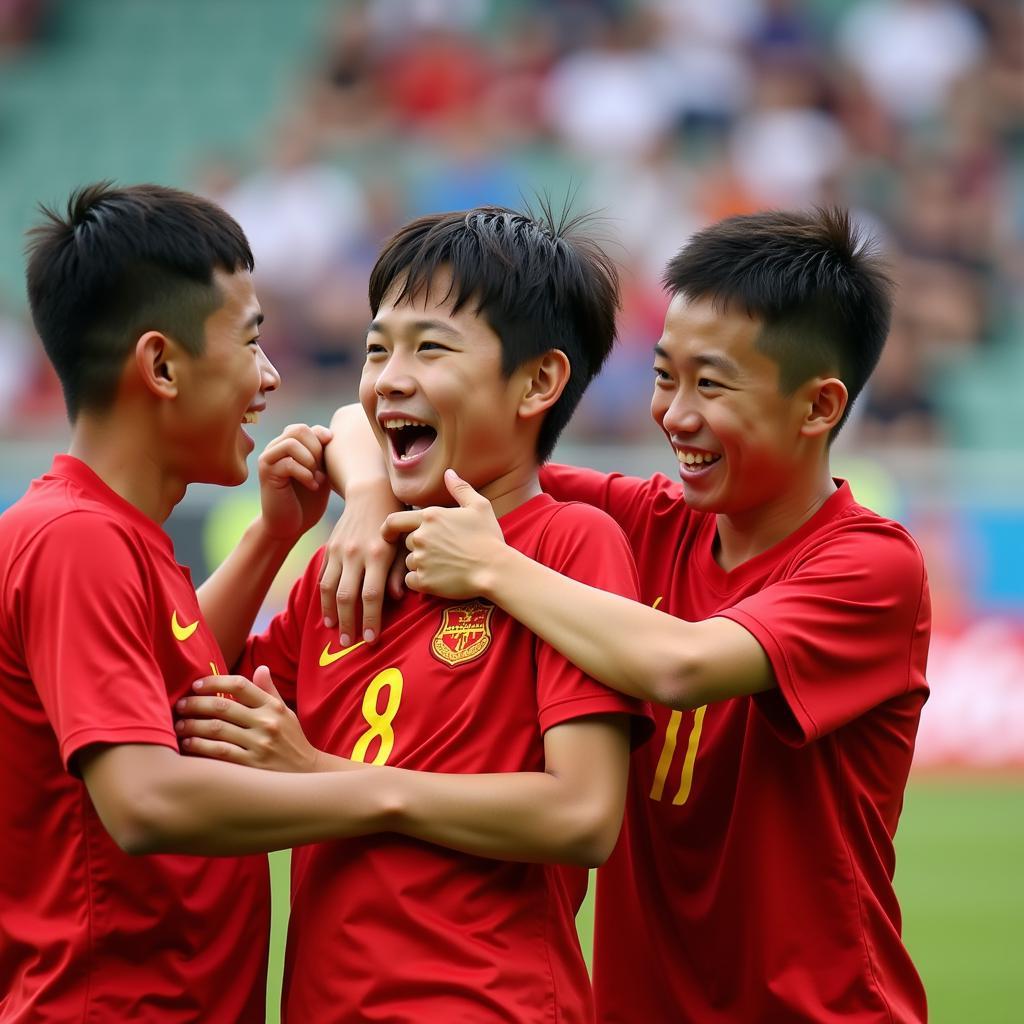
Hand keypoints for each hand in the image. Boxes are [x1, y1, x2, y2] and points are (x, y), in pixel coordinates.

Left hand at [175, 666, 320, 771]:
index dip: (215, 682)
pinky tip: (188, 744)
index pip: (240, 685)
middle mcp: (267, 722)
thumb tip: (260, 668)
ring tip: (179, 725)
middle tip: (180, 704)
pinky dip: (200, 746)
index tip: (197, 685)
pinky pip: (219, 752)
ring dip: (192, 725)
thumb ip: (270, 691)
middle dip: (196, 703)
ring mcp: (259, 744)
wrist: (307, 774)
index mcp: (273, 706)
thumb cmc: (291, 741)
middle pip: (223, 706)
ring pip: (216, 729)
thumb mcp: (286, 713)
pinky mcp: (251, 765)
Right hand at [257, 424, 333, 542]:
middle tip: (321, 470)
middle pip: (298, 430)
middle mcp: (275, 449)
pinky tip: (313, 486)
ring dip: (310, 460)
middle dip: (316, 449)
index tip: (330, 458)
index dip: (321, 439)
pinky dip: (305, 474)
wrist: (289, 526)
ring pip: (291, 443)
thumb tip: (329, 433)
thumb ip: (322, 452)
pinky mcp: (267, 474)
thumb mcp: (320, 472)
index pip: (305, 428)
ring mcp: (268, 460)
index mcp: (287, 446)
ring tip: (317, 478)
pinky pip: (288, 463)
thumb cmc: (307, 500)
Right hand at [319, 480, 405, 646]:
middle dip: (348, 624)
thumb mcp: (405, 544)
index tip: (371, 641)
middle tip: (349, 644)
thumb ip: (400, 572)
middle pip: (347, 597)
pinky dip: (323, 597)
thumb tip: (396, 599)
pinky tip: (327, 612)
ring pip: (329, 589)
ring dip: (330, 614)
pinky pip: (323, 577)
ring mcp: (340, 551)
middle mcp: (356, 554)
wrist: (371, 492)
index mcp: (378, 554)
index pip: (371, 595)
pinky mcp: (330, 548)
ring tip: (334, 631)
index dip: (370, 620)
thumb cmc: (396, 522)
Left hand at [382, 470, 505, 599]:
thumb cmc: (489, 537)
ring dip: (421, 565)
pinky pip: (411, 581)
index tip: (388, 535)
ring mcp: (421, 560)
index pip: (394, 521)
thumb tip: (449, 473)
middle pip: (407, 543)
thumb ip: (460, 488)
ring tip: (445, 566)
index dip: (387, 529)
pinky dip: (421, 581)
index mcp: (430, 516)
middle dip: (419, 548)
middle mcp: (421, 537)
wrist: (496, 569)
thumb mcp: (479, 506)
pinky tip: (438, 579)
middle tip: (441, 553)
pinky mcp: (424, 581)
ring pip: (410, 563)